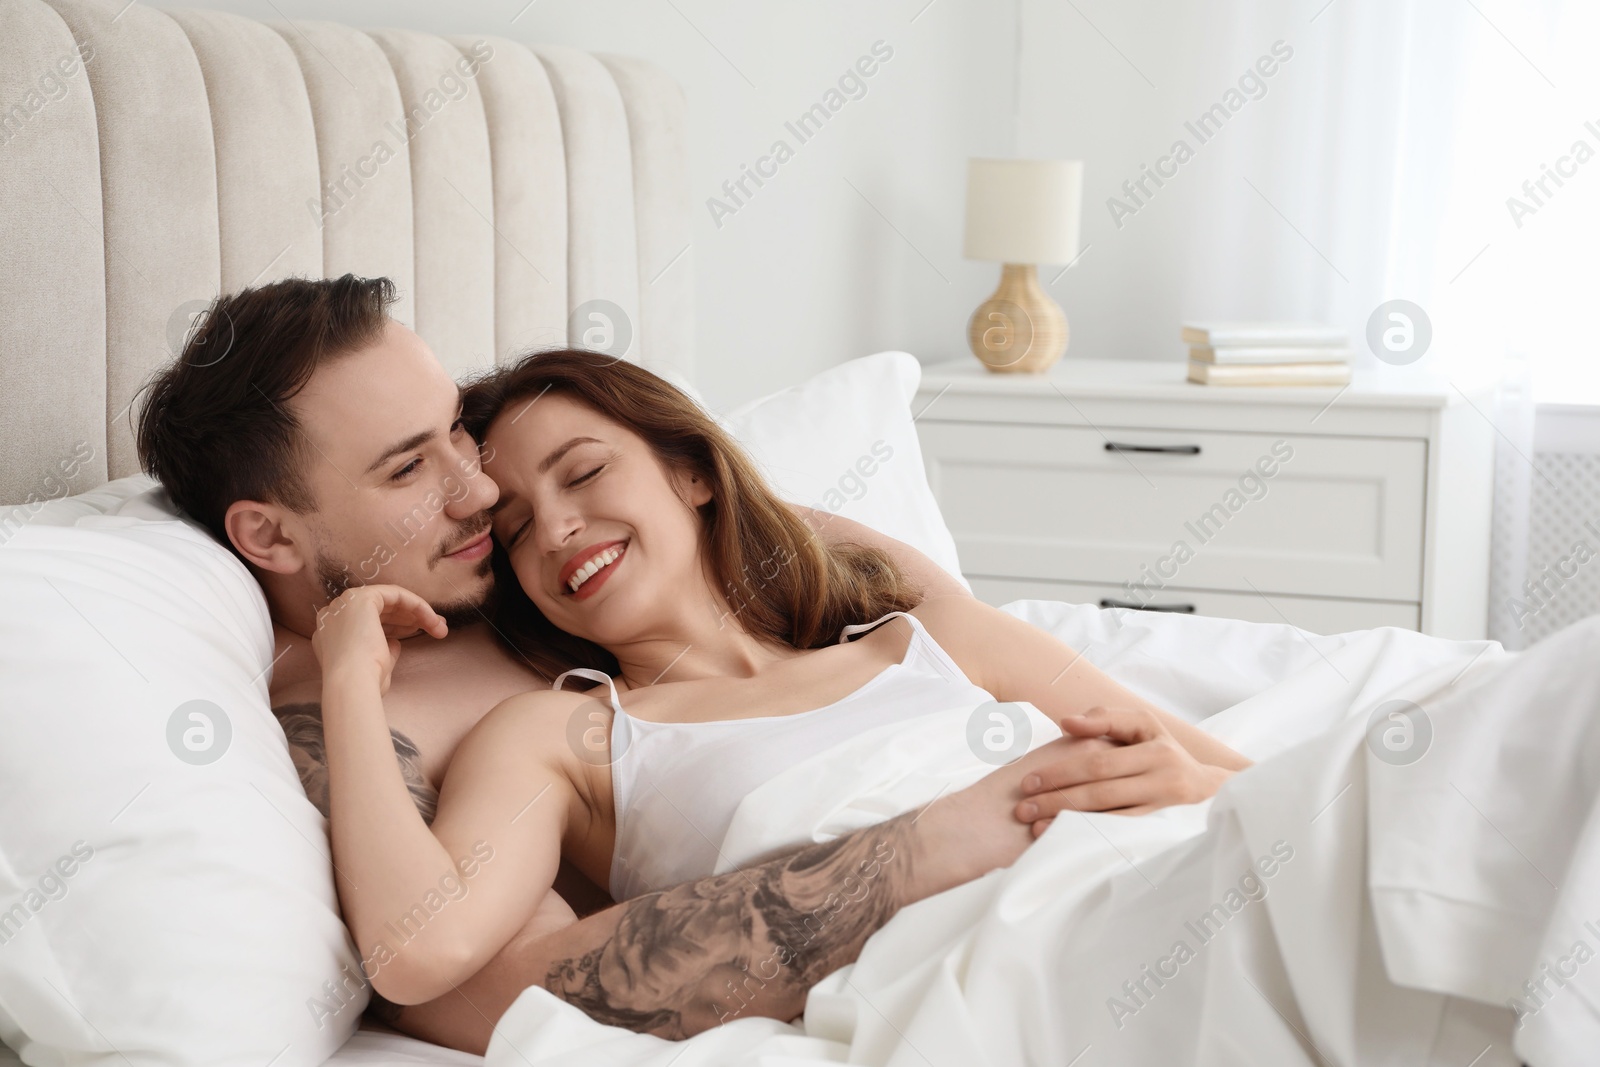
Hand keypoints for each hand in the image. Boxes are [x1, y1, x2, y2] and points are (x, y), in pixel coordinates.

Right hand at [311, 585, 447, 695]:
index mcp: (332, 633)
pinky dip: (416, 605)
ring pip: (389, 601)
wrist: (352, 684)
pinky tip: (431, 619)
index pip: (367, 624)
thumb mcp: (376, 666)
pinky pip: (395, 594)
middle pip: (379, 610)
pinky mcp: (361, 597)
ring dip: (418, 613)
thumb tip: (396, 642)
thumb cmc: (364, 684)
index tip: (415, 635)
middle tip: (437, 628)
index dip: (394, 627)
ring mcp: (345, 604)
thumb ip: (384, 650)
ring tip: (440, 628)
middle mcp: (334, 615)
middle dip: (410, 618)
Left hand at [1015, 706, 1233, 834]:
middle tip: (1022, 807)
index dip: (1062, 771)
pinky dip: (1090, 835)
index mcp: (1153, 749)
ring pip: (1110, 817)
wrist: (1208, 788)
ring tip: (1034, 826)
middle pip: (1100, 791)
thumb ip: (1104, 718)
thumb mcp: (1142, 725)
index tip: (1029, 780)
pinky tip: (1064, 838)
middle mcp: (1162, 779)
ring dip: (1069, 822)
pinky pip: (1121, 834)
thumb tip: (1065, 722)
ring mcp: (1163, 808)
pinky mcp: (1162, 831)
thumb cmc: (1162, 749)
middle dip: (1057, 799)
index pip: (1099, 761)